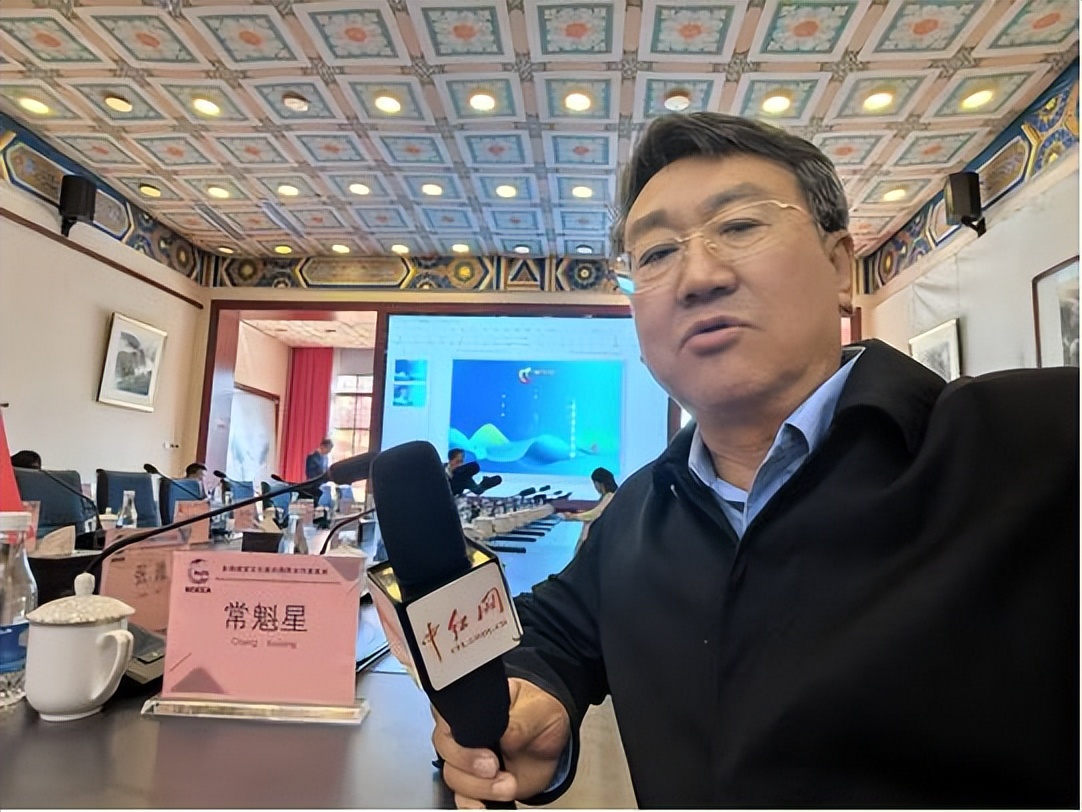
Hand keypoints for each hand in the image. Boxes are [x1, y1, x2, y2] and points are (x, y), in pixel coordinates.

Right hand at [433, 678, 570, 807]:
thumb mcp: (535, 711)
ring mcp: (466, 758)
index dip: (460, 737)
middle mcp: (462, 730)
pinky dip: (473, 804)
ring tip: (507, 784)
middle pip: (446, 750)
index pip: (447, 717)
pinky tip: (486, 805)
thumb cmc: (539, 714)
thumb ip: (518, 722)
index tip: (485, 754)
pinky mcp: (475, 783)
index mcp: (471, 704)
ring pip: (453, 777)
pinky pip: (462, 798)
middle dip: (470, 766)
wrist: (552, 742)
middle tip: (494, 767)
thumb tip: (505, 735)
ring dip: (480, 788)